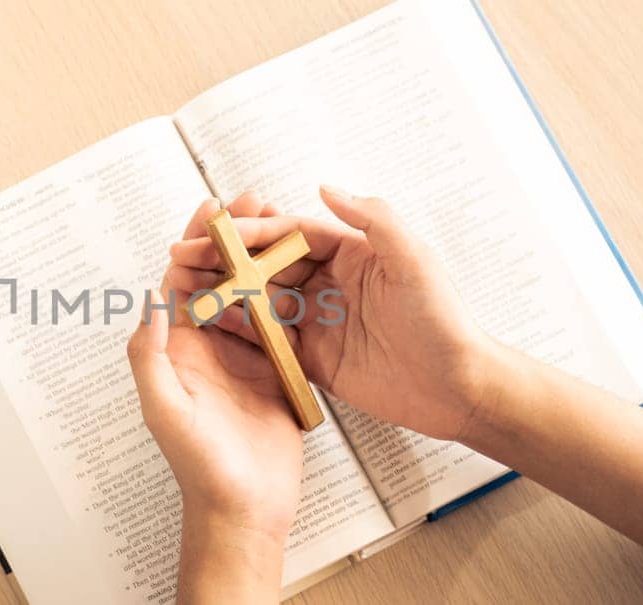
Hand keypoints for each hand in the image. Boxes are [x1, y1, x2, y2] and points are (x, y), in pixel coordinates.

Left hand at [127, 197, 305, 537]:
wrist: (244, 509)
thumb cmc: (200, 466)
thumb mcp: (164, 408)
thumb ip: (150, 355)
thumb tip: (150, 300)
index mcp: (175, 351)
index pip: (181, 284)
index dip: (195, 244)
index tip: (211, 209)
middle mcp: (206, 349)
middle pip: (218, 279)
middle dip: (233, 238)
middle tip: (253, 199)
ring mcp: (242, 359)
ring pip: (251, 295)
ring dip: (263, 257)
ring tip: (282, 219)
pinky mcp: (274, 372)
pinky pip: (281, 323)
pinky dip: (290, 293)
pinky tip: (305, 266)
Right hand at [167, 186, 499, 440]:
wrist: (459, 387)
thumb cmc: (444, 320)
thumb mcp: (414, 260)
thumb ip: (373, 219)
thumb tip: (325, 186)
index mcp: (351, 252)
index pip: (289, 234)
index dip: (250, 231)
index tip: (213, 231)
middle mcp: (331, 283)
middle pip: (267, 264)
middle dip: (224, 260)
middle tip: (182, 257)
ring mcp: (320, 321)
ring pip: (262, 300)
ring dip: (225, 292)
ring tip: (184, 288)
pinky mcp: (315, 359)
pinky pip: (270, 341)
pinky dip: (240, 331)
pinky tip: (211, 325)